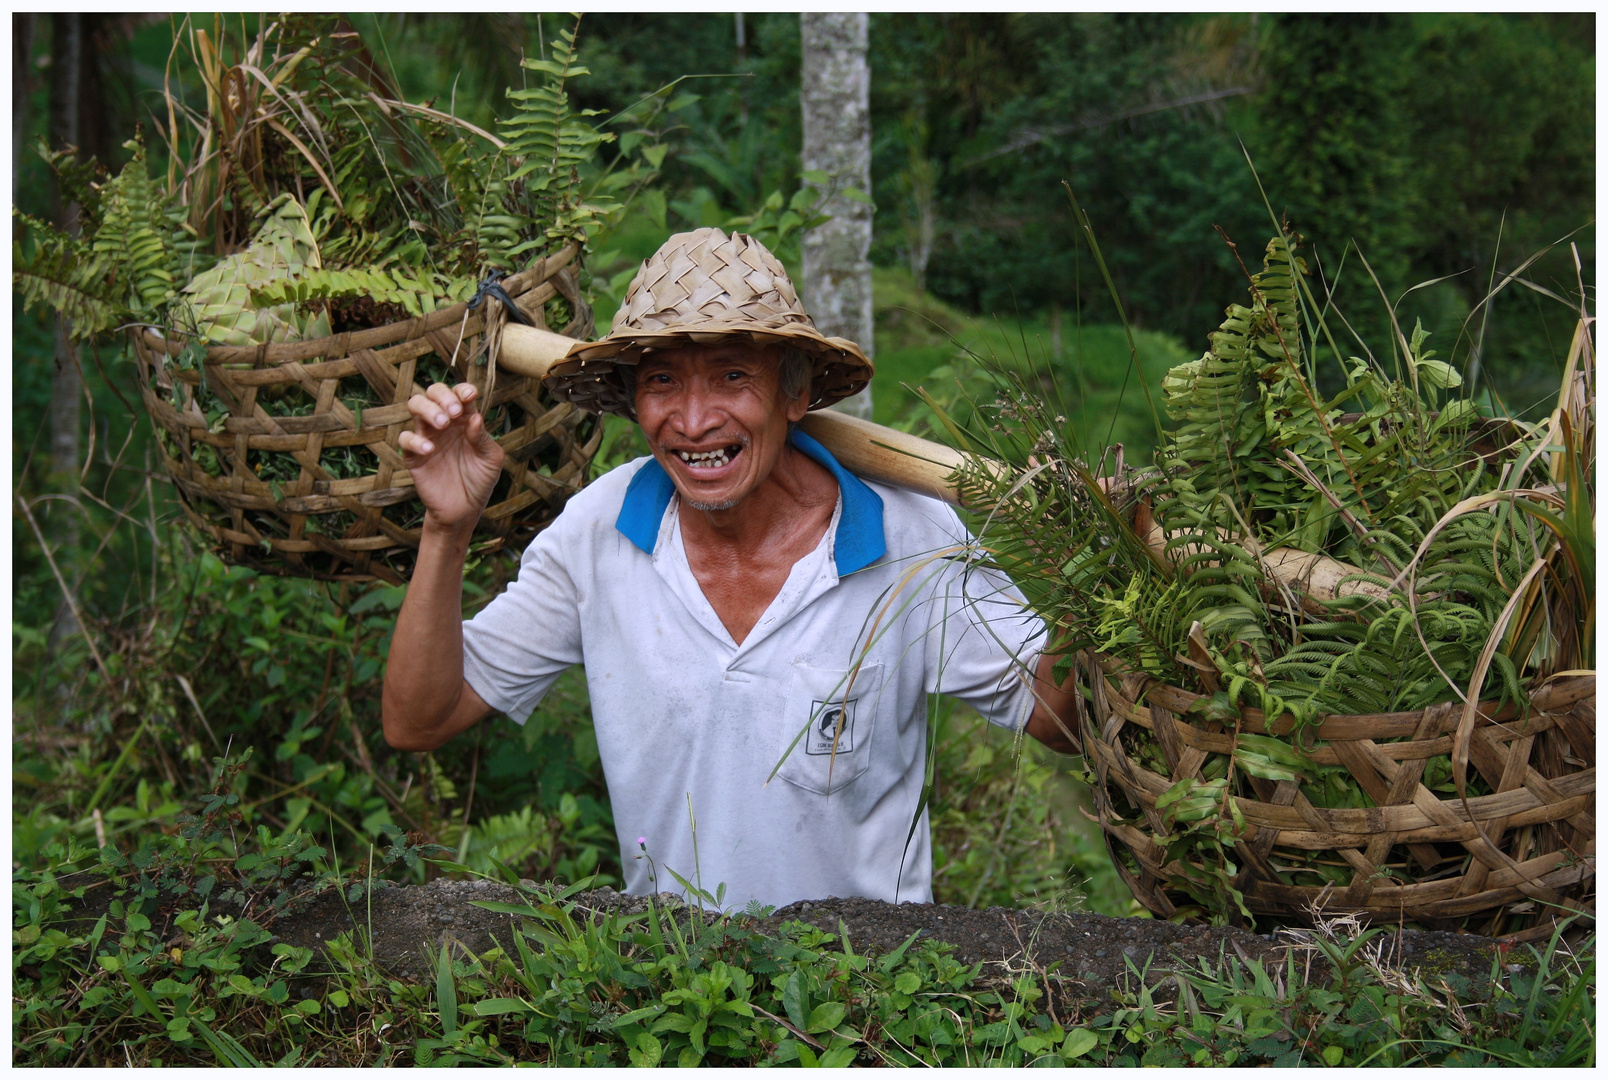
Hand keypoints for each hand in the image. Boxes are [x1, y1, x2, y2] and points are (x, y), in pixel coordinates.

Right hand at [398, 382, 504, 530]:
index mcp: (464, 420)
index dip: (462, 389)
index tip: (470, 395)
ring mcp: (427, 437)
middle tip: (455, 413)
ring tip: (443, 424)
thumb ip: (484, 438)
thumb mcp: (491, 459)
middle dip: (442, 395)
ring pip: (415, 406)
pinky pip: (405, 439)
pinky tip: (430, 449)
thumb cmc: (480, 480)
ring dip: (428, 409)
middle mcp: (444, 424)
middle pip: (432, 393)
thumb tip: (475, 418)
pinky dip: (415, 440)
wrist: (465, 509)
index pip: (458, 394)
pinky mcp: (413, 456)